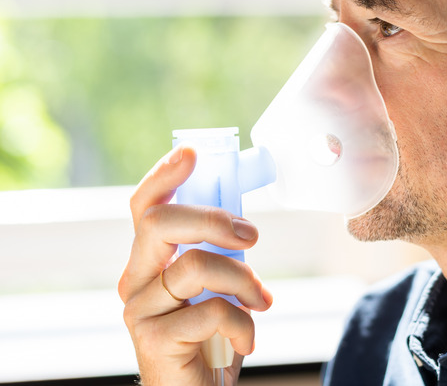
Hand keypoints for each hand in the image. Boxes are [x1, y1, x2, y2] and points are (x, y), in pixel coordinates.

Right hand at [118, 145, 272, 385]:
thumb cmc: (211, 339)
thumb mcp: (217, 288)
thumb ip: (219, 254)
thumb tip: (241, 222)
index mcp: (148, 263)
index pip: (145, 208)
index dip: (165, 176)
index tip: (193, 154)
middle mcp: (135, 282)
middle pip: (161, 223)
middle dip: (214, 219)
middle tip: (250, 236)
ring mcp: (140, 311)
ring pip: (196, 265)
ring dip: (244, 280)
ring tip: (262, 302)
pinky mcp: (154, 341)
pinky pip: (212, 311)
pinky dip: (244, 324)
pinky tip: (247, 341)